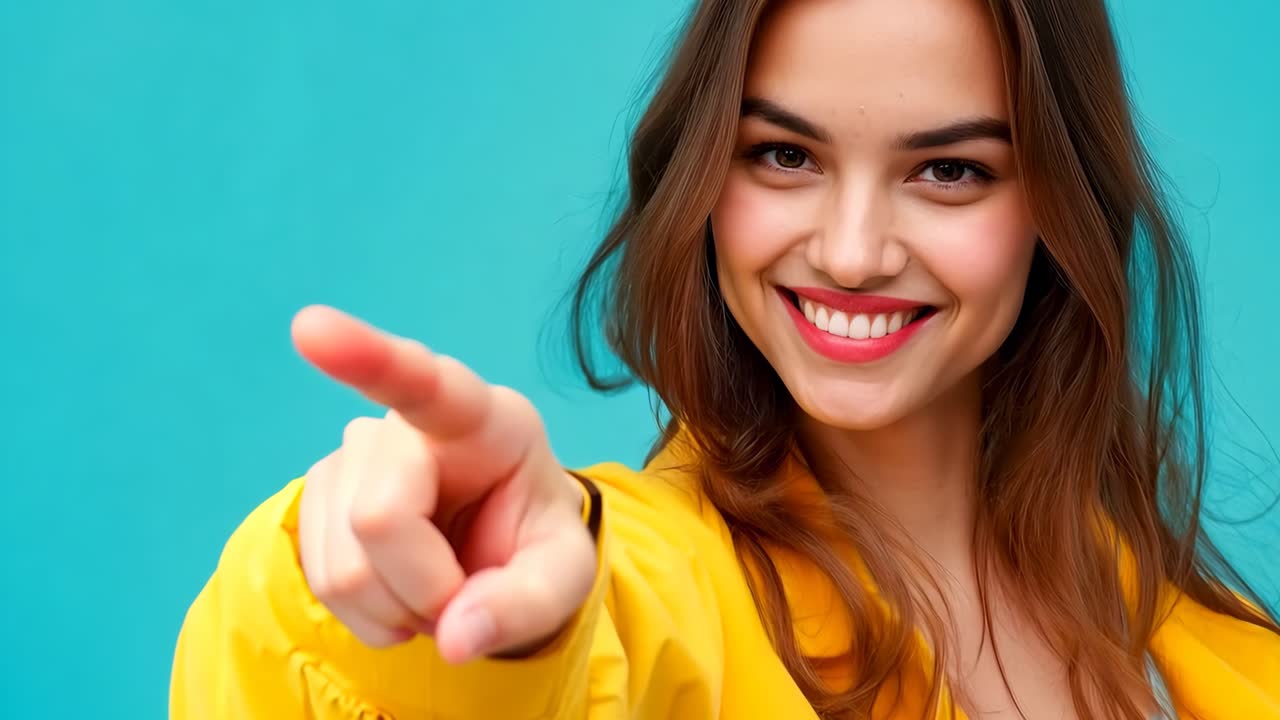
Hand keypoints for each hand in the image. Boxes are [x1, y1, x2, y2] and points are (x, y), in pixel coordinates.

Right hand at [291, 305, 595, 663]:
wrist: (500, 550)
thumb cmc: (533, 542)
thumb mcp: (563, 579)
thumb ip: (525, 608)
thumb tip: (454, 636)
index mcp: (483, 418)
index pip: (426, 382)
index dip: (365, 355)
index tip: (310, 327)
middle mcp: (407, 423)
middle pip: (379, 518)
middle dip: (425, 588)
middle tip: (464, 592)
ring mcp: (353, 453)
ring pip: (344, 565)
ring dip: (397, 607)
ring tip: (438, 586)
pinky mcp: (320, 491)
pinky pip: (319, 580)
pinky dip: (368, 613)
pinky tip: (401, 589)